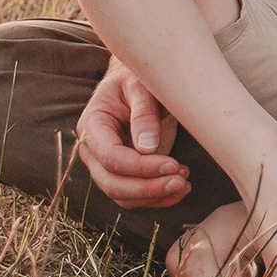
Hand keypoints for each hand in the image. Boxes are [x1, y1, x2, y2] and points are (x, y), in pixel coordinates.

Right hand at [75, 59, 190, 207]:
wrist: (139, 81)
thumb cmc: (139, 79)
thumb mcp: (142, 86)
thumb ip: (144, 113)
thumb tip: (147, 148)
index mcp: (92, 124)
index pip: (111, 156)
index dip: (141, 167)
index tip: (173, 165)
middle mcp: (93, 149)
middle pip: (112, 183)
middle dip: (148, 188)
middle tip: (181, 181)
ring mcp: (105, 164)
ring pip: (122, 195)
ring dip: (154, 196)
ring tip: (184, 183)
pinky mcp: (122, 173)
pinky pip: (134, 196)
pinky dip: (157, 198)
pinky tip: (179, 188)